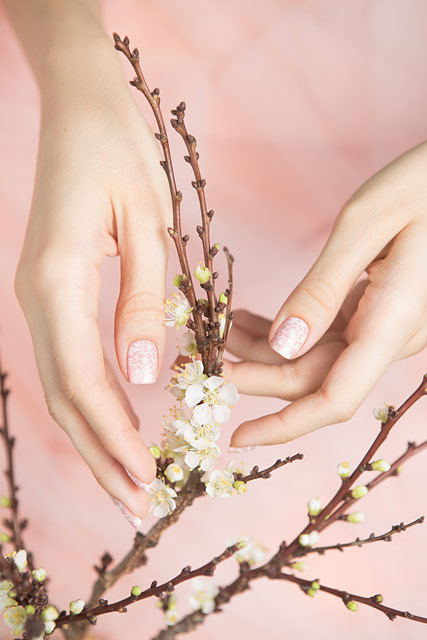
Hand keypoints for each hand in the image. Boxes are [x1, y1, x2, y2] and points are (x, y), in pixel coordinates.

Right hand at [14, 32, 170, 525]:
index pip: (83, 384)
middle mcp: (37, 298)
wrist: (83, 108)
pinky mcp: (53, 289)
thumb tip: (144, 376)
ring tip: (127, 477)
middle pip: (64, 396)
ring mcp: (40, 295)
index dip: (113, 439)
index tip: (146, 481)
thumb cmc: (119, 155)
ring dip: (94, 434)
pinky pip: (68, 357)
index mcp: (57, 284)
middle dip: (99, 455)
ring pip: (62, 383)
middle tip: (135, 504)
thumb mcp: (147, 227)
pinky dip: (92, 398)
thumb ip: (145, 303)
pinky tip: (117, 420)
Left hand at [226, 141, 426, 447]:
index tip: (235, 436)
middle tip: (198, 360)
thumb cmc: (423, 185)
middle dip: (252, 375)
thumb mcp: (365, 224)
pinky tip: (250, 319)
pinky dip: (286, 329)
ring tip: (217, 328)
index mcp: (391, 321)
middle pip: (312, 378)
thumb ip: (323, 289)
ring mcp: (385, 324)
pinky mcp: (377, 307)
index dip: (284, 425)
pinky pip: (326, 333)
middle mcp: (390, 335)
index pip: (334, 400)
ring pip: (315, 357)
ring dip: (263, 350)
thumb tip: (284, 346)